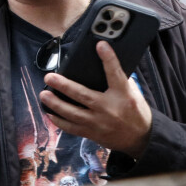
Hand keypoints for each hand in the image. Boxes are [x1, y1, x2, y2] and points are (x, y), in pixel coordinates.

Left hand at [39, 41, 151, 157]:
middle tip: (49, 77)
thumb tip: (104, 62)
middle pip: (83, 96)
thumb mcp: (133, 93)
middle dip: (64, 86)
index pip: (115, 74)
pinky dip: (59, 121)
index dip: (108, 59)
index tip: (101, 45)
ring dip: (56, 104)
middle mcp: (109, 109)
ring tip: (43, 94)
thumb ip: (119, 80)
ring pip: (73, 114)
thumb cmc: (135, 111)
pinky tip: (49, 112)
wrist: (141, 140)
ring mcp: (99, 123)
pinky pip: (72, 128)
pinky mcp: (92, 134)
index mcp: (123, 95)